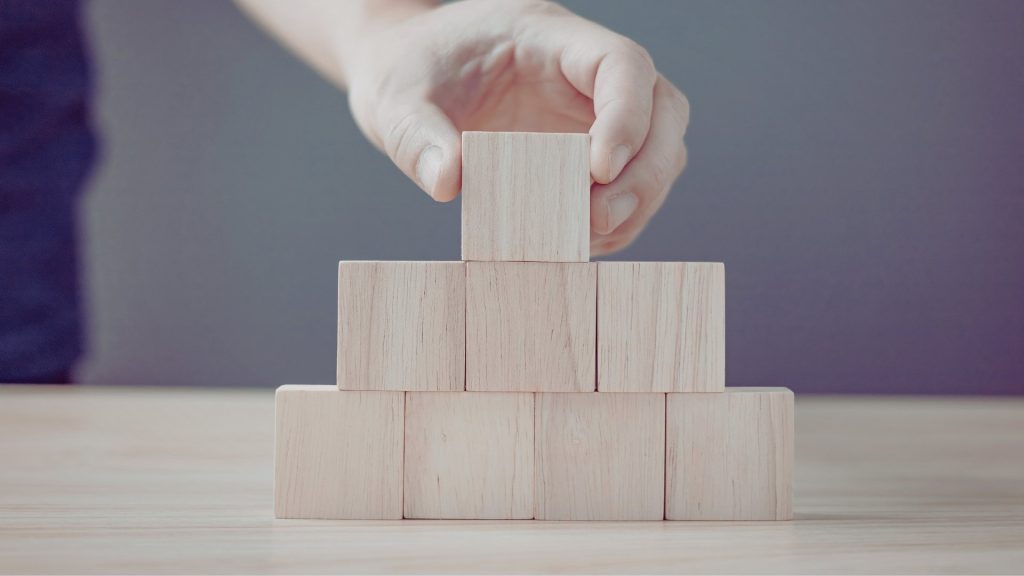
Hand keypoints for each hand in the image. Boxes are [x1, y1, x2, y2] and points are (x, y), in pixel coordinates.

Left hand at [343, 0, 689, 254]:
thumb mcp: (394, 101)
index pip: (620, 63)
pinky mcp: (585, 149)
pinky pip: (630, 183)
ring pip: (660, 148)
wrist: (403, 76)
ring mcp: (589, 110)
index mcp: (545, 36)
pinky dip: (620, 218)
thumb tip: (447, 182)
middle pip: (662, 108)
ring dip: (639, 199)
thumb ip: (416, 138)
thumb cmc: (405, 74)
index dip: (627, 116)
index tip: (599, 171)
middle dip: (645, 170)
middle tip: (595, 218)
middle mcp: (581, 71)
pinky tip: (580, 240)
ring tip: (585, 236)